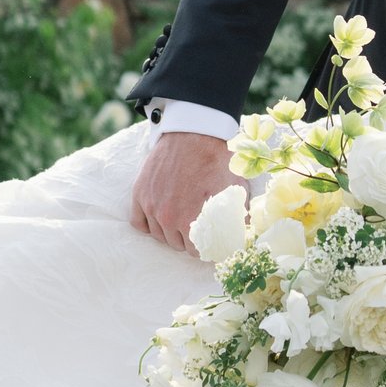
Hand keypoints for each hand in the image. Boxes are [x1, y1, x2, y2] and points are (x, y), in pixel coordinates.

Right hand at [131, 125, 234, 248]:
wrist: (195, 133)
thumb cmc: (217, 160)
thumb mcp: (235, 190)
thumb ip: (240, 216)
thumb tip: (246, 234)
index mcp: (193, 222)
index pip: (196, 252)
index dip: (206, 247)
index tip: (210, 240)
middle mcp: (169, 218)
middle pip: (177, 245)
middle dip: (188, 239)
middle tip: (196, 227)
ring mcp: (152, 206)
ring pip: (159, 236)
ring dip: (169, 231)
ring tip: (180, 219)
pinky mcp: (140, 194)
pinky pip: (139, 223)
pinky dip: (148, 223)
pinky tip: (159, 218)